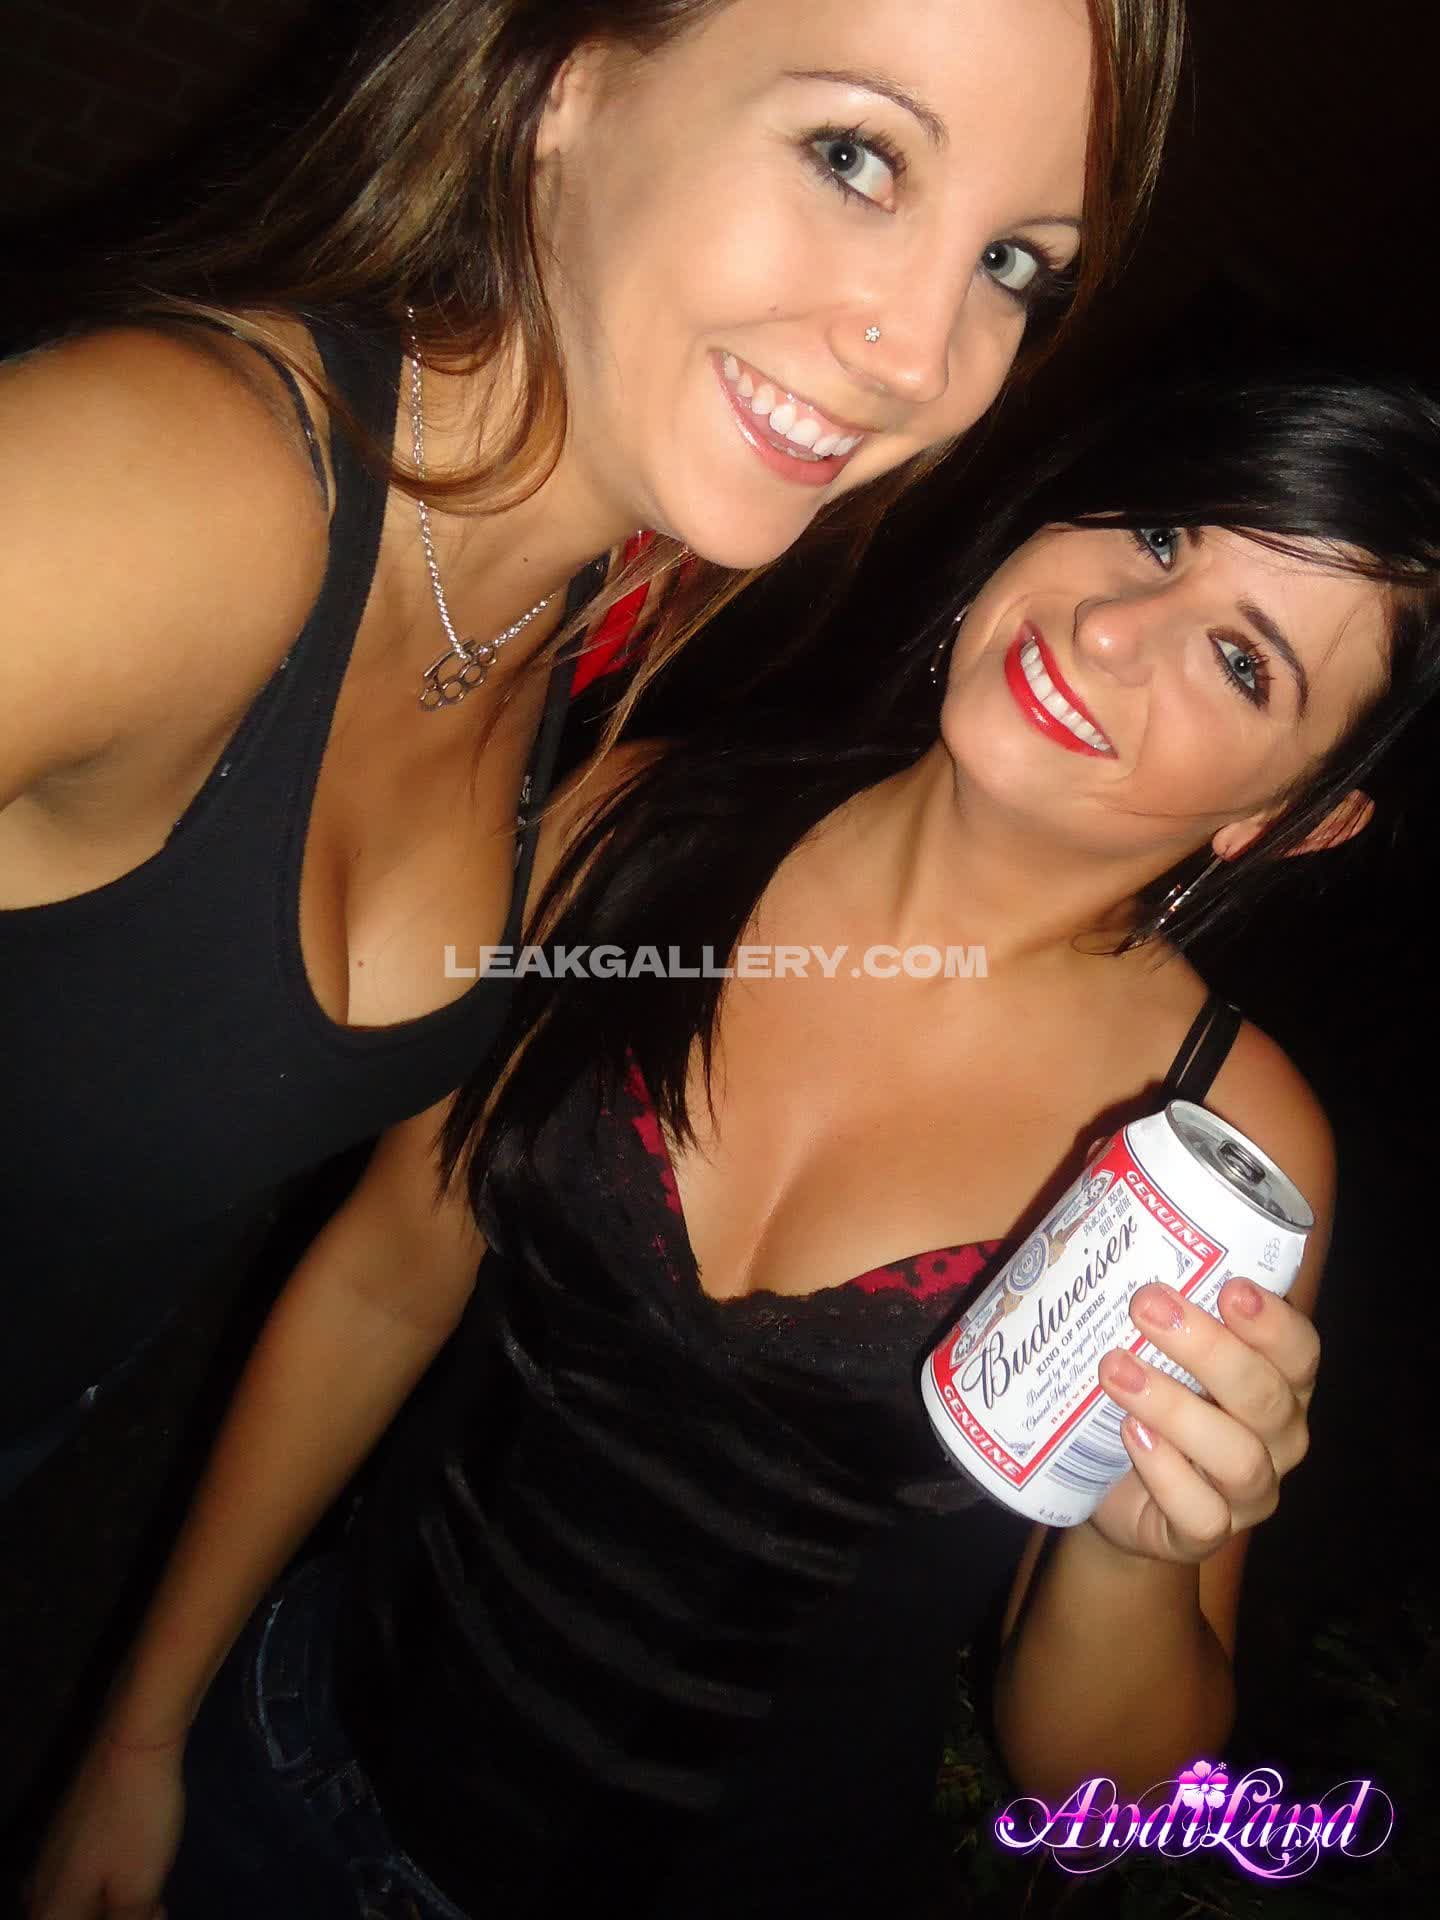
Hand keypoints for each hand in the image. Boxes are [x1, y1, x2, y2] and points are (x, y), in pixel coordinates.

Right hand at [25, 1729, 184, 1919]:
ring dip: (111, 1908)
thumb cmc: (135, 1820)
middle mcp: (39, 1888)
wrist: (132, 1741)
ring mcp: (50, 1856)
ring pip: (76, 1903)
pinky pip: (80, 1879)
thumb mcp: (138, 1890)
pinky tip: (140, 1877)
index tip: (146, 1917)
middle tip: (154, 1912)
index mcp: (51, 1910)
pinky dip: (109, 1887)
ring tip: (154, 1902)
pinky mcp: (67, 1831)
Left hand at [1088, 1277, 1318, 1562]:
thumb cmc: (1148, 1398)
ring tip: (1116, 1369)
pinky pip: (1202, 1513)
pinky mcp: (1207, 1533)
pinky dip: (1165, 1472)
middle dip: (1209, 1349)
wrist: (1114, 1494)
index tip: (1229, 1286)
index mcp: (1279, 1381)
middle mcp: (1277, 1436)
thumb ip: (1156, 1298)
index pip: (1299, 1350)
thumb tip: (1104, 1207)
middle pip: (1265, 1396)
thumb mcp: (1157, 1347)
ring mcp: (1250, 1491)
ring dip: (1175, 1408)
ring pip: (1237, 1455)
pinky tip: (1131, 1434)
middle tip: (1147, 1306)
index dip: (1272, 1321)